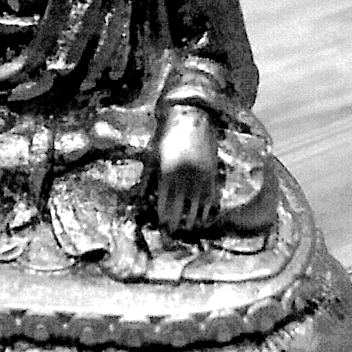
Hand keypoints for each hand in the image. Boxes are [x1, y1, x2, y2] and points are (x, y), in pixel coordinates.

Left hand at [155, 104, 219, 234]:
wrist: (192, 119)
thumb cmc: (168, 138)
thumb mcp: (153, 156)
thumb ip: (147, 177)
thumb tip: (138, 197)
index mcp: (168, 173)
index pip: (164, 201)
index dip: (163, 215)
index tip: (162, 225)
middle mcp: (184, 177)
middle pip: (180, 207)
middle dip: (176, 221)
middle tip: (173, 232)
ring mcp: (200, 176)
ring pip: (196, 205)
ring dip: (192, 219)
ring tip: (188, 229)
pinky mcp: (212, 174)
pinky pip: (210, 197)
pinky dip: (207, 210)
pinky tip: (203, 218)